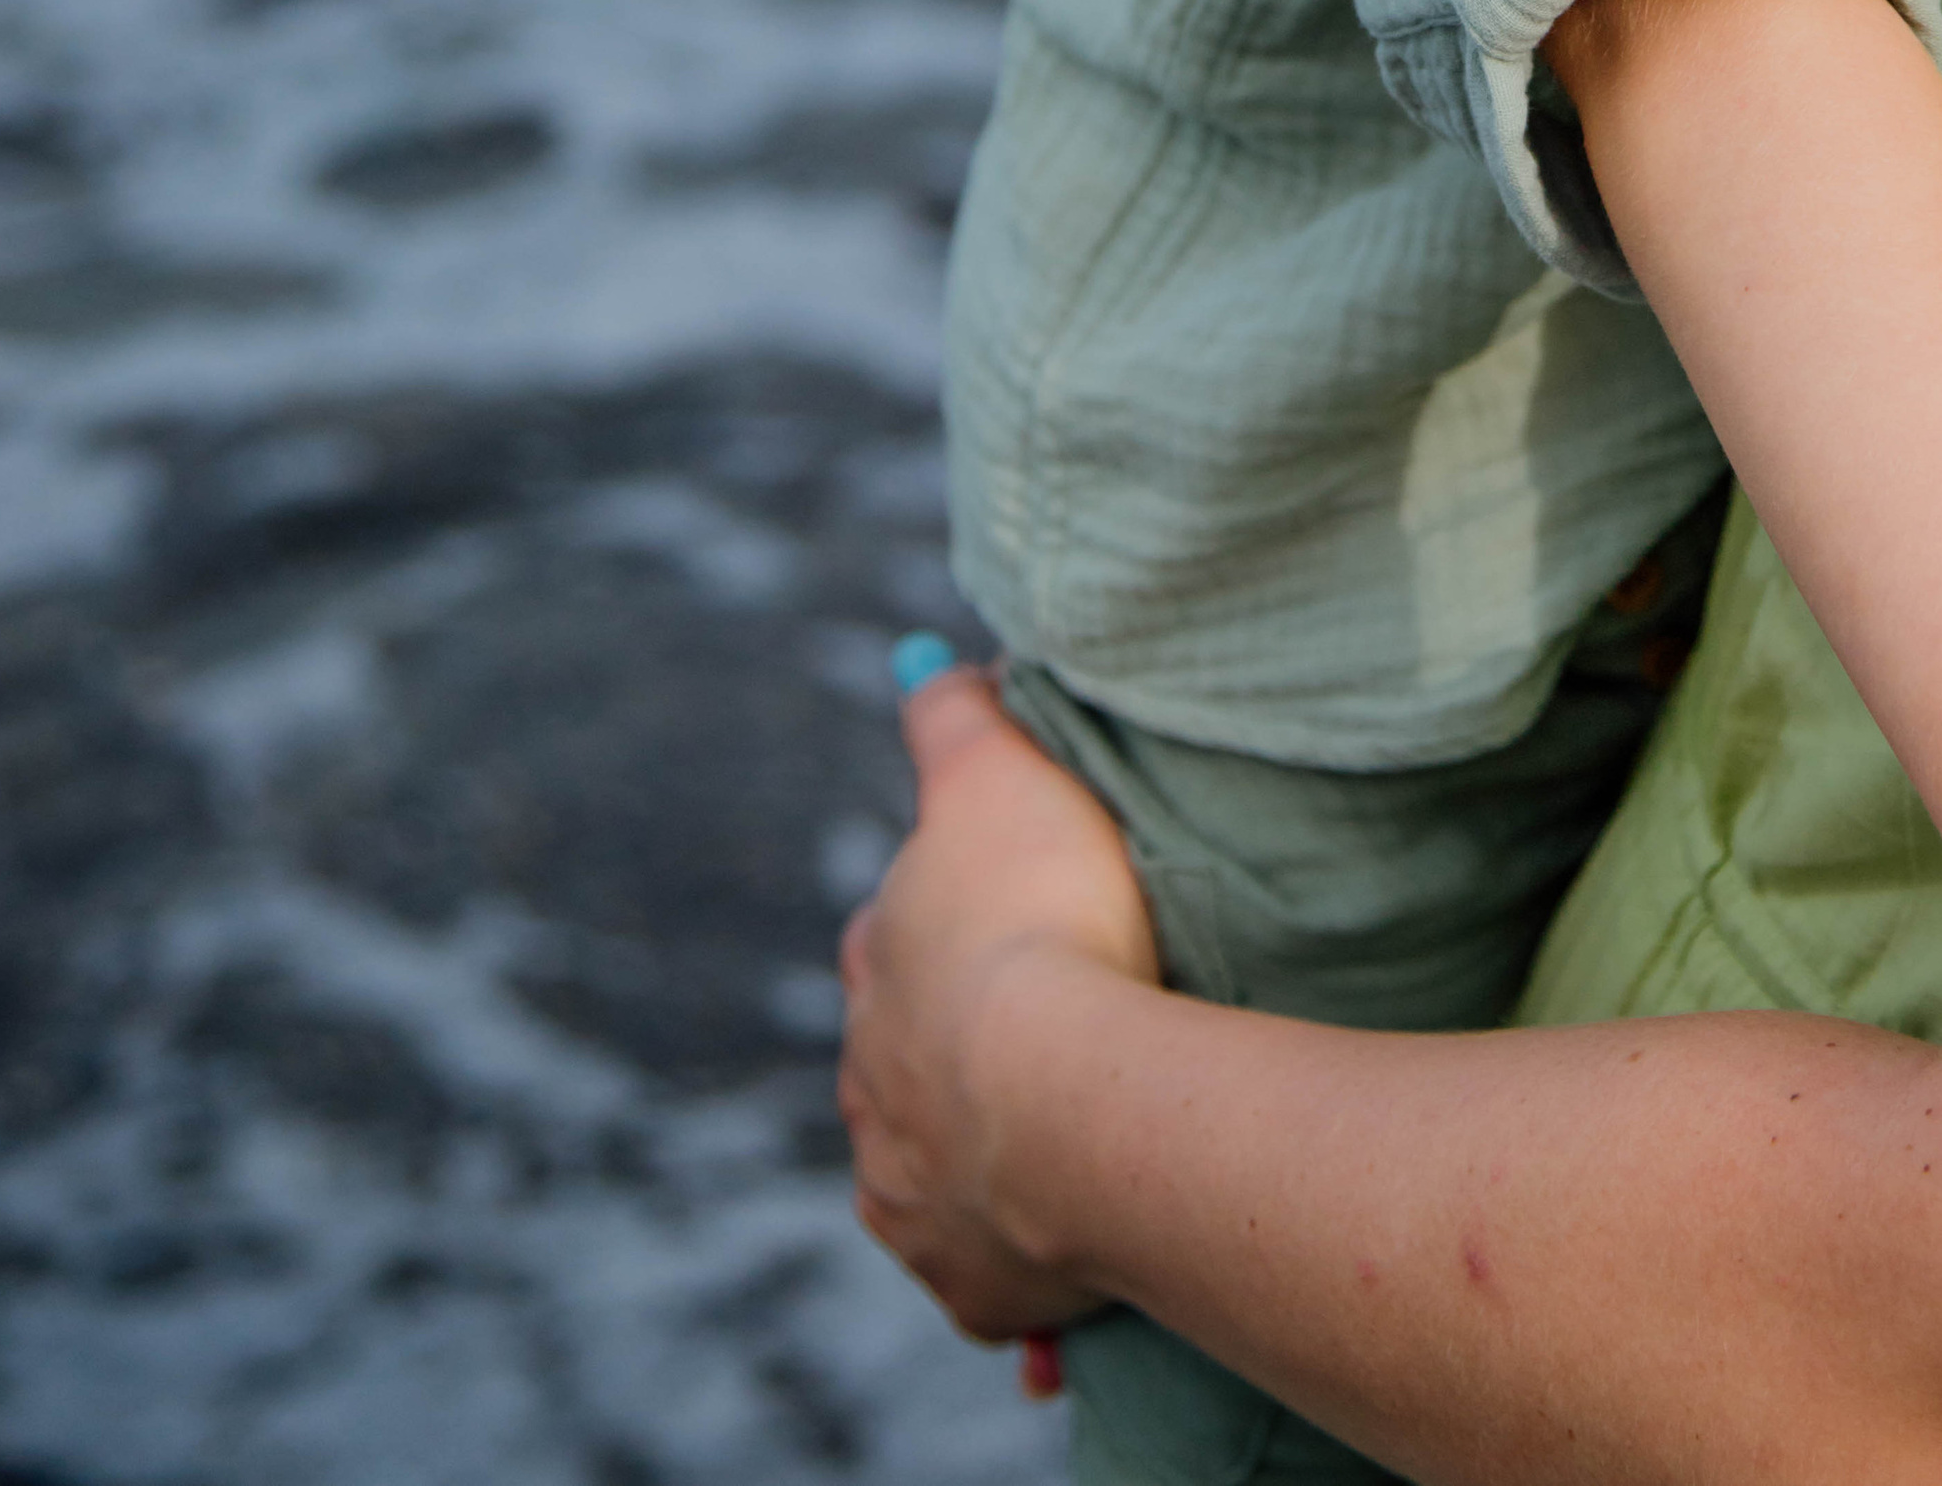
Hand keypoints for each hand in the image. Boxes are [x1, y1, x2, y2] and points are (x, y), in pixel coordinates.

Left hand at [839, 661, 1161, 1343]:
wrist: (1073, 1100)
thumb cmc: (1044, 918)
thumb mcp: (996, 775)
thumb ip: (953, 715)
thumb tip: (920, 661)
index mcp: (873, 966)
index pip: (891, 934)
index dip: (950, 924)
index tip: (1009, 922)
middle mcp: (868, 1085)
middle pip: (907, 1056)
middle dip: (960, 1048)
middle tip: (1052, 1037)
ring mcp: (909, 1190)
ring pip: (935, 1165)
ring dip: (982, 1157)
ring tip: (1063, 1150)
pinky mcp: (963, 1281)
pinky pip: (987, 1272)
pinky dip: (1015, 1261)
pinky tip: (1063, 1261)